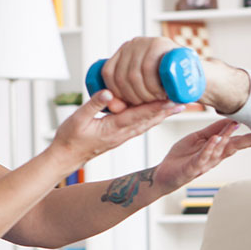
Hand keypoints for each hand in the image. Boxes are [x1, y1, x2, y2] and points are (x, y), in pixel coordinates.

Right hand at [51, 90, 182, 166]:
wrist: (66, 157)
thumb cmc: (69, 138)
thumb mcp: (78, 118)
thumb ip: (94, 104)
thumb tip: (110, 92)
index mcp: (113, 128)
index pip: (139, 115)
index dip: (156, 107)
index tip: (171, 100)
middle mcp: (121, 133)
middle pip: (148, 120)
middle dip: (166, 110)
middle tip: (184, 101)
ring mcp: (122, 136)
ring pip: (146, 123)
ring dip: (162, 114)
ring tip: (177, 106)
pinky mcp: (119, 135)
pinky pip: (140, 126)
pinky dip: (152, 118)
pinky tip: (158, 113)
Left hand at [97, 37, 250, 113]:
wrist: (195, 77)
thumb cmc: (167, 86)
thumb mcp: (142, 87)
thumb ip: (126, 92)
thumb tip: (111, 105)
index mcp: (125, 51)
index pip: (108, 72)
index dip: (114, 93)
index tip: (124, 106)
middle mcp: (134, 43)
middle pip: (121, 75)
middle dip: (132, 97)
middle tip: (146, 105)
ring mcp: (148, 41)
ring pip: (134, 74)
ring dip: (144, 93)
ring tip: (155, 99)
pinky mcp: (163, 44)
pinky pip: (148, 67)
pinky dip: (152, 85)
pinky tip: (160, 93)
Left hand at [153, 119, 250, 191]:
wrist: (164, 173)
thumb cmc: (182, 156)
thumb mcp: (198, 138)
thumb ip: (213, 129)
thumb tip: (231, 119)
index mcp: (217, 149)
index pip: (238, 141)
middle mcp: (215, 157)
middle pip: (235, 147)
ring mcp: (204, 163)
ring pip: (219, 150)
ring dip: (228, 137)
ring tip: (236, 125)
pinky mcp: (192, 167)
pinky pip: (202, 157)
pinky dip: (209, 148)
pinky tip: (216, 139)